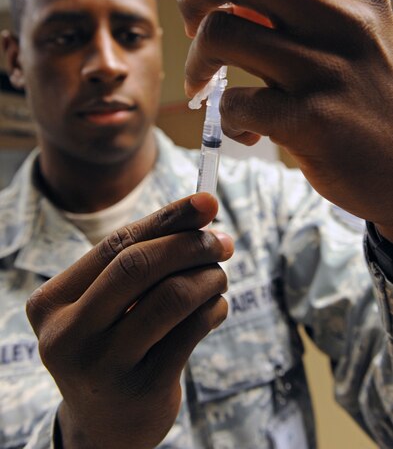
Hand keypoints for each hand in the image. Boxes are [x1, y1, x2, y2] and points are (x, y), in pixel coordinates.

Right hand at [26, 193, 232, 448]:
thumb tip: (204, 210)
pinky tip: (217, 306)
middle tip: (222, 242)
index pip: (115, 245)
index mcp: (51, 303)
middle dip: (190, 245)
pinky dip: (214, 308)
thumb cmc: (110, 343)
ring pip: (170, 297)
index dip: (166, 218)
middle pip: (137, 266)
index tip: (207, 201)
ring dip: (208, 277)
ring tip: (219, 276)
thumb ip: (142, 257)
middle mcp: (67, 335)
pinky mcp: (142, 388)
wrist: (105, 424)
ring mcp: (103, 366)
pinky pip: (191, 331)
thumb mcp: (107, 303)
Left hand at [173, 0, 392, 239]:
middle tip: (192, 24)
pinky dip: (223, 118)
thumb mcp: (345, 36)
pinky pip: (233, 103)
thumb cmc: (358, 96)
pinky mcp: (310, 121)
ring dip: (195, 62)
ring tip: (202, 84)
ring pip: (222, 33)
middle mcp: (344, 20)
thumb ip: (293, 5)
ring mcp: (327, 70)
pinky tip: (244, 130)